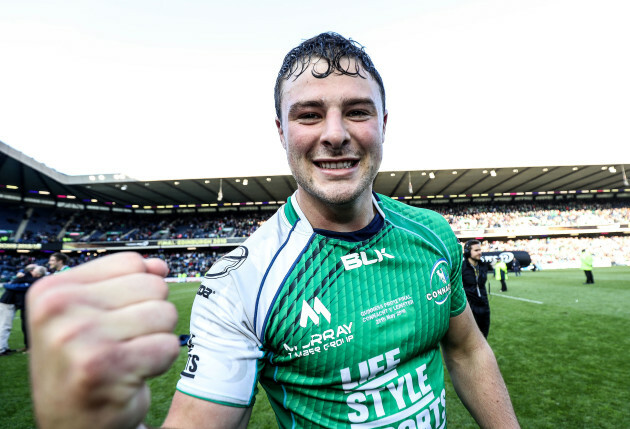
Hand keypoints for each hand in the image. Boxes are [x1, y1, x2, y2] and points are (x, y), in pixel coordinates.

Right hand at [28, 252, 179, 428]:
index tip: (113, 319)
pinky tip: (132, 374)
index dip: (138, 290)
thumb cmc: (86, 363)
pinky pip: (167, 346)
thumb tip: (160, 266)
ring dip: (156, 339)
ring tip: (128, 357)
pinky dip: (159, 362)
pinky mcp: (106, 367)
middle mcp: (58, 309)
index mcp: (52, 289)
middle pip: (154, 286)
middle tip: (123, 343)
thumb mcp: (92, 315)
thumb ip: (126, 282)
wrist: (73, 424)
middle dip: (151, 315)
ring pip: (165, 314)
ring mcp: (79, 338)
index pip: (132, 262)